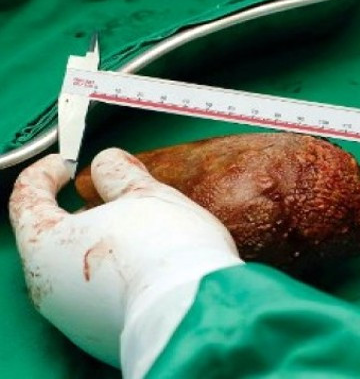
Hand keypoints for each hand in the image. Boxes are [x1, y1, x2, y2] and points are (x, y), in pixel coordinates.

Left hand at [9, 148, 241, 373]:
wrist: (193, 311)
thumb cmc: (163, 247)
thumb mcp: (144, 194)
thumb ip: (119, 173)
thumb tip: (107, 164)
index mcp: (46, 246)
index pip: (27, 199)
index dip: (46, 174)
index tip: (68, 165)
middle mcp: (49, 287)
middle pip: (58, 236)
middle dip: (89, 211)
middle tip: (122, 198)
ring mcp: (75, 317)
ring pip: (82, 267)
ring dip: (108, 243)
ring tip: (148, 232)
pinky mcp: (104, 335)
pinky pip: (104, 295)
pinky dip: (122, 274)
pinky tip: (154, 265)